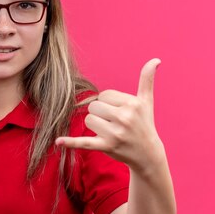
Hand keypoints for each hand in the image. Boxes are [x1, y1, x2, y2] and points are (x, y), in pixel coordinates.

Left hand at [55, 58, 165, 173]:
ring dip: (94, 125)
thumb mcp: (147, 101)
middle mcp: (124, 118)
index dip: (108, 102)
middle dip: (100, 113)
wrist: (147, 154)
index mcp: (132, 104)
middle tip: (113, 122)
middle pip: (94, 106)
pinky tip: (58, 141)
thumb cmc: (145, 124)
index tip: (119, 111)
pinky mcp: (106, 146)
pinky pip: (84, 142)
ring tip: (109, 131)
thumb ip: (147, 79)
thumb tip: (156, 59)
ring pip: (88, 120)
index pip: (104, 95)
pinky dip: (71, 142)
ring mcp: (115, 134)